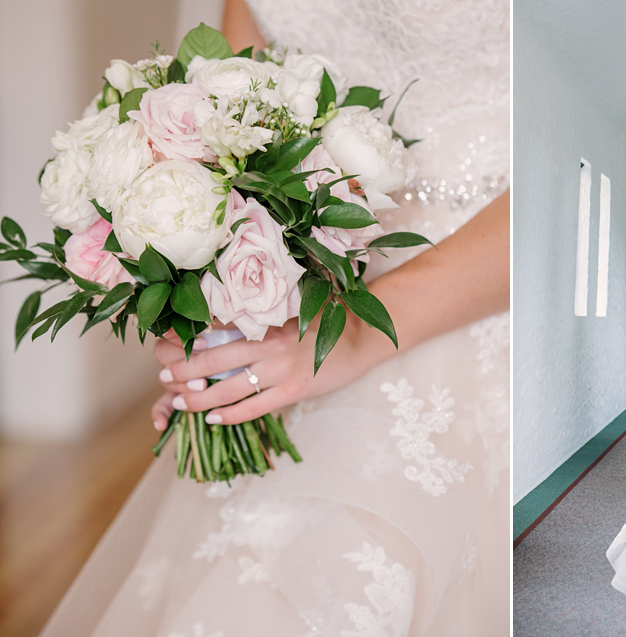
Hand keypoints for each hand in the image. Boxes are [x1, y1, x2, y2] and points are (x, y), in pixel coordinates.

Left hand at [151, 189, 509, 429]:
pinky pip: (254, 406)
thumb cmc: (330, 313)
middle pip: (212, 359)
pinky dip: (230, 414)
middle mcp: (269, 342)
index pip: (215, 327)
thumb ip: (264, 305)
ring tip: (177, 403)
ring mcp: (281, 368)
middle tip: (162, 378)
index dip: (185, 338)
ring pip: (227, 387)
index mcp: (266, 316)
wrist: (368, 332)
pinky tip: (213, 418)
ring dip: (197, 397)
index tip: (163, 345)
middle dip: (182, 371)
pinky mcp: (294, 389)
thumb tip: (226, 307)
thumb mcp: (295, 301)